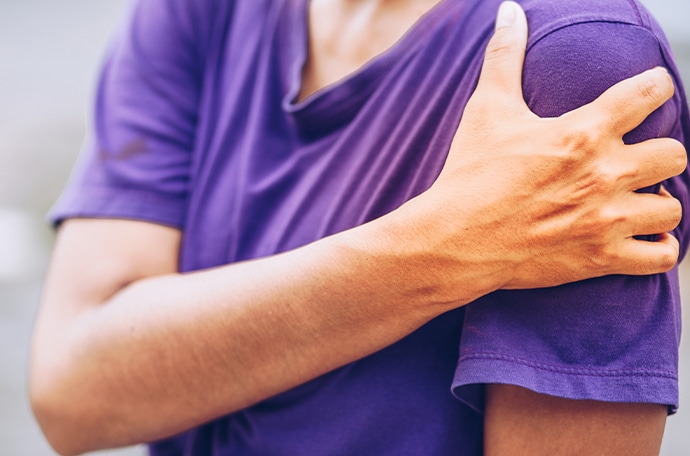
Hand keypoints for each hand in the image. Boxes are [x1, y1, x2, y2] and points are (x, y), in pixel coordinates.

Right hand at [395, 1, 685, 296]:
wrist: (455, 239)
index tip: (647, 93)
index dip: (655, 87)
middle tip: (636, 159)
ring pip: (673, 208)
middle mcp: (604, 174)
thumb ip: (504, 56)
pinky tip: (639, 239)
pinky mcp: (601, 258)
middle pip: (676, 153)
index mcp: (582, 132)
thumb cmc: (470, 173)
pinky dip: (657, 249)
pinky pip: (661, 256)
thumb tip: (509, 11)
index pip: (650, 93)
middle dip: (661, 152)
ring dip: (659, 202)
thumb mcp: (486, 110)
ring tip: (637, 200)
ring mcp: (606, 219)